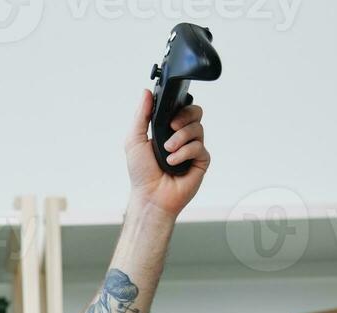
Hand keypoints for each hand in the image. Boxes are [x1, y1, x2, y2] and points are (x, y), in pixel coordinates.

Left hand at [124, 89, 208, 217]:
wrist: (150, 196)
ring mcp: (192, 149)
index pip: (181, 108)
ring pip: (198, 129)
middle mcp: (182, 137)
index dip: (180, 105)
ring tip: (167, 150)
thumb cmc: (141, 173)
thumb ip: (141, 115)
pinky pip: (200, 147)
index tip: (169, 112)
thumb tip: (146, 93)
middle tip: (172, 126)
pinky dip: (185, 153)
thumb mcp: (134, 140)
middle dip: (184, 115)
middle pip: (195, 112)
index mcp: (167, 129)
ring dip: (180, 138)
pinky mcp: (201, 161)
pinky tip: (173, 162)